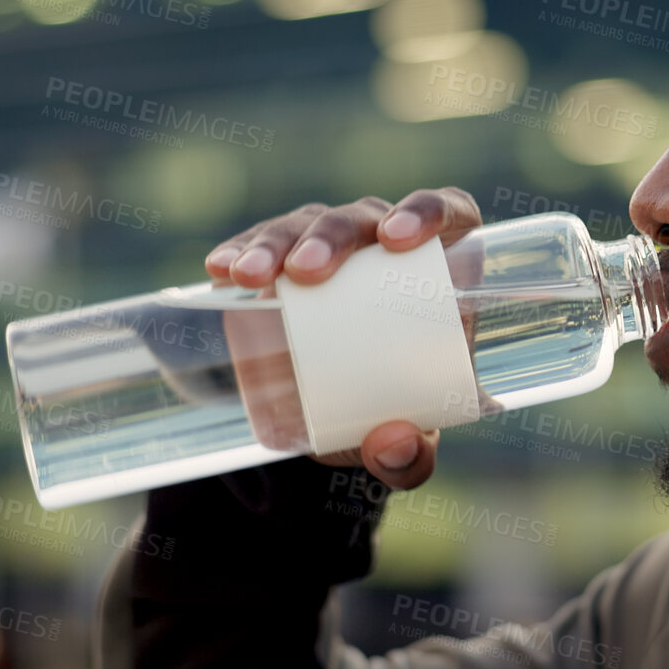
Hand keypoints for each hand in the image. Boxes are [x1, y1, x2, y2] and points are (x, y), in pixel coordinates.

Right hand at [206, 188, 482, 490]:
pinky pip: (260, 242)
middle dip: (332, 236)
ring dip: (277, 241)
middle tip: (308, 272)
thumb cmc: (391, 414)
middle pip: (363, 217)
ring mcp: (328, 245)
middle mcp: (382, 245)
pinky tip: (221, 267)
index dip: (429, 211)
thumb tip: (393, 445)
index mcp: (437, 273)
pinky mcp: (280, 259)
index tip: (396, 240)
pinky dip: (241, 249)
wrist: (334, 422)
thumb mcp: (407, 446)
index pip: (447, 212)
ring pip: (307, 223)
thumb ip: (411, 458)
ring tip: (250, 275)